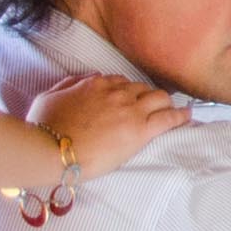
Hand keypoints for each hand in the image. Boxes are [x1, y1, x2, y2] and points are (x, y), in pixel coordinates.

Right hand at [27, 76, 191, 178]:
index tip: (129, 100)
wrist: (50, 150)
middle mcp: (117, 93)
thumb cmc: (43, 127)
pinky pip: (169, 118)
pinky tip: (187, 116)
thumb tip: (85, 80)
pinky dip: (181, 116)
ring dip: (165, 104)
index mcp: (96, 84)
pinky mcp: (140, 130)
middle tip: (149, 108)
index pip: (121, 82)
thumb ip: (68, 85)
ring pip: (160, 99)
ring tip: (170, 110)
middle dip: (146, 97)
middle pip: (143, 89)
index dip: (127, 92)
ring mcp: (131, 110)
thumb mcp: (48, 97)